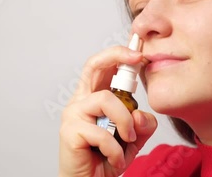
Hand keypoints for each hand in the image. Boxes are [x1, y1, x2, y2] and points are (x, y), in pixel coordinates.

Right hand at [59, 45, 157, 176]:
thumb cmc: (106, 159)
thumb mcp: (133, 138)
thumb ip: (142, 124)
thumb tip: (140, 114)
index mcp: (95, 97)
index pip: (103, 67)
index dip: (119, 54)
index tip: (140, 52)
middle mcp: (82, 100)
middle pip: (93, 65)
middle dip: (116, 55)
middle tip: (137, 58)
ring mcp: (74, 114)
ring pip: (105, 100)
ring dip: (124, 122)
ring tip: (127, 139)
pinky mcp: (70, 131)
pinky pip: (101, 132)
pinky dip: (115, 149)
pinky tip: (115, 159)